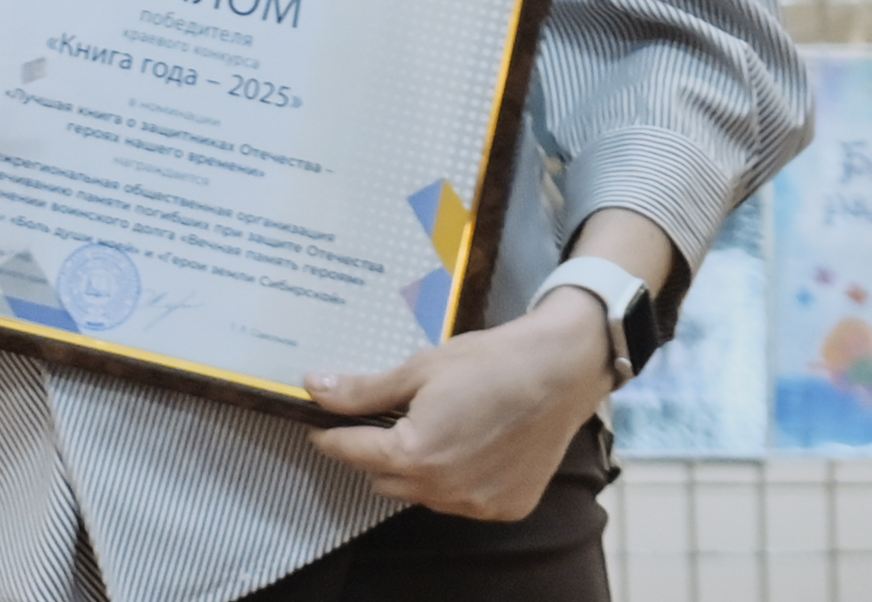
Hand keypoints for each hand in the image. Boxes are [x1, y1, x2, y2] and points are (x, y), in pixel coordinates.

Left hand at [302, 291, 615, 521]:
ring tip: (431, 430)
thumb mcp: (419, 369)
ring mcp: (475, 503)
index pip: (352, 452)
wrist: (558, 373)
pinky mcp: (504, 508)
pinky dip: (454, 480)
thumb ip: (363, 390)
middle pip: (384, 478)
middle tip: (384, 420)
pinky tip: (468, 447)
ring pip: (421, 494)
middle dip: (375, 452)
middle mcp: (442, 489)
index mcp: (414, 453)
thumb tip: (313, 387)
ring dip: (415, 470)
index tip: (320, 427)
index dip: (331, 437)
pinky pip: (460, 501)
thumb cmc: (487, 363)